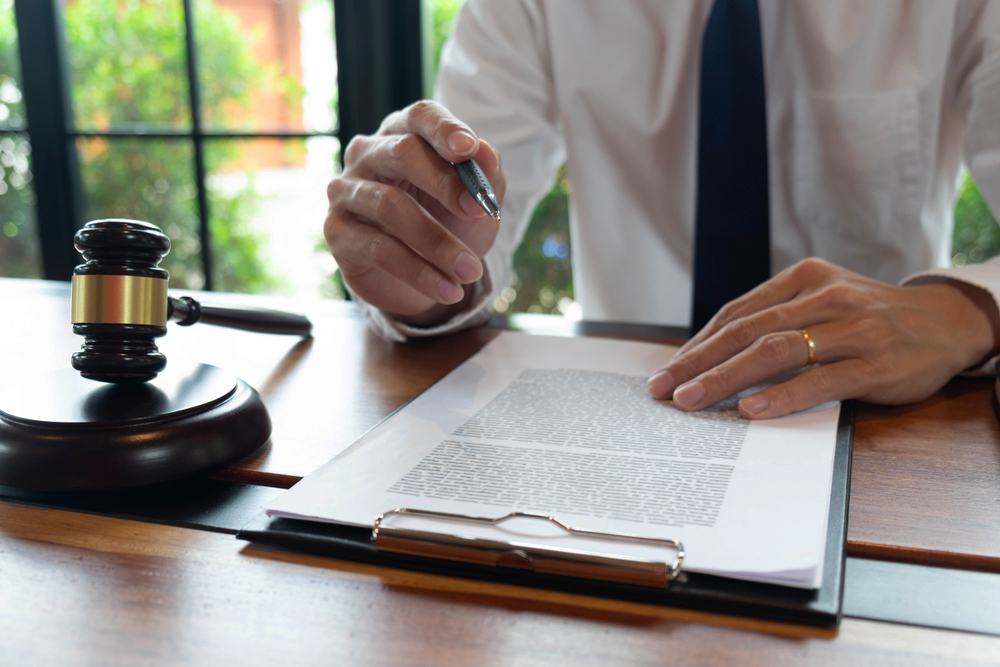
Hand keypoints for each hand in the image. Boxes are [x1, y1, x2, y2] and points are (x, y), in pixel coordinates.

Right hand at [324, 100, 505, 319]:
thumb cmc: (449, 221)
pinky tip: (448, 289)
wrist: (423, 273)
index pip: (420, 116)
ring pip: (391, 207)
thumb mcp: (477, 199)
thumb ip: (485, 173)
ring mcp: (346, 191)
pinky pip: (378, 249)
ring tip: (471, 271)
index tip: (469, 150)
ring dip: (438, 243)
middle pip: (403, 154)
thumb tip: (485, 152)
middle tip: (480, 213)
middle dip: (446, 184)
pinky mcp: (337, 232)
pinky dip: (419, 272)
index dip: (444, 130)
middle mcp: (368, 154)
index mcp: (404, 133)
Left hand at [647, 258, 999, 418]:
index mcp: (804, 279)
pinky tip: (750, 409)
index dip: (697, 344)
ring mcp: (852, 330)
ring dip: (726, 378)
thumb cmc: (871, 318)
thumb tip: (712, 355)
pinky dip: (781, 396)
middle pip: (747, 331)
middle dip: (698, 362)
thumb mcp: (823, 302)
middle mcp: (825, 298)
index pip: (737, 314)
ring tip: (692, 400)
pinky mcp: (875, 363)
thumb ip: (777, 320)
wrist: (948, 322)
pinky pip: (819, 381)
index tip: (668, 370)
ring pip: (776, 352)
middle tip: (664, 389)